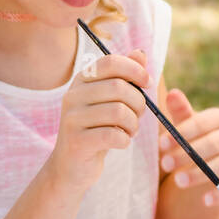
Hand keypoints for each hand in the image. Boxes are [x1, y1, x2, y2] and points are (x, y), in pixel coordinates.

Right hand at [48, 49, 149, 191]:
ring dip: (133, 124)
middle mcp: (72, 96)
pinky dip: (125, 140)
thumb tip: (141, 53)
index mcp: (81, 81)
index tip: (147, 83)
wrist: (71, 165)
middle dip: (138, 103)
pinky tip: (120, 143)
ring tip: (129, 131)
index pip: (110, 62)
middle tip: (138, 116)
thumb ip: (125, 77)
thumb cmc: (96, 129)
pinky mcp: (77, 141)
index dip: (135, 70)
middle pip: (118, 87)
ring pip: (119, 112)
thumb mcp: (110, 100)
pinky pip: (113, 135)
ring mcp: (72, 119)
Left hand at [158, 89, 218, 204]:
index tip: (161, 144)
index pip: (202, 123)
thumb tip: (172, 93)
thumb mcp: (184, 126)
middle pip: (212, 144)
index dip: (181, 133)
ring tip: (178, 181)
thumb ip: (180, 112)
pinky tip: (204, 200)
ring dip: (200, 174)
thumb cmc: (192, 139)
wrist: (208, 162)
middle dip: (187, 155)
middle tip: (164, 164)